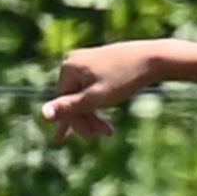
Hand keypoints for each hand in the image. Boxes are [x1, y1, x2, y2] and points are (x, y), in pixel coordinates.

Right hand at [39, 41, 173, 143]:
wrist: (152, 58)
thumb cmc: (124, 78)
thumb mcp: (95, 98)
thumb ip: (69, 107)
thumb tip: (43, 114)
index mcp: (68, 67)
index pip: (64, 102)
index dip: (76, 123)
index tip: (92, 137)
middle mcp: (73, 60)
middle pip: (73, 98)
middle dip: (87, 119)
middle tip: (104, 134)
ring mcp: (87, 60)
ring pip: (84, 94)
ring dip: (94, 113)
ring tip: (108, 130)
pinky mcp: (99, 61)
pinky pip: (92, 87)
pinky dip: (98, 101)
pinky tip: (101, 115)